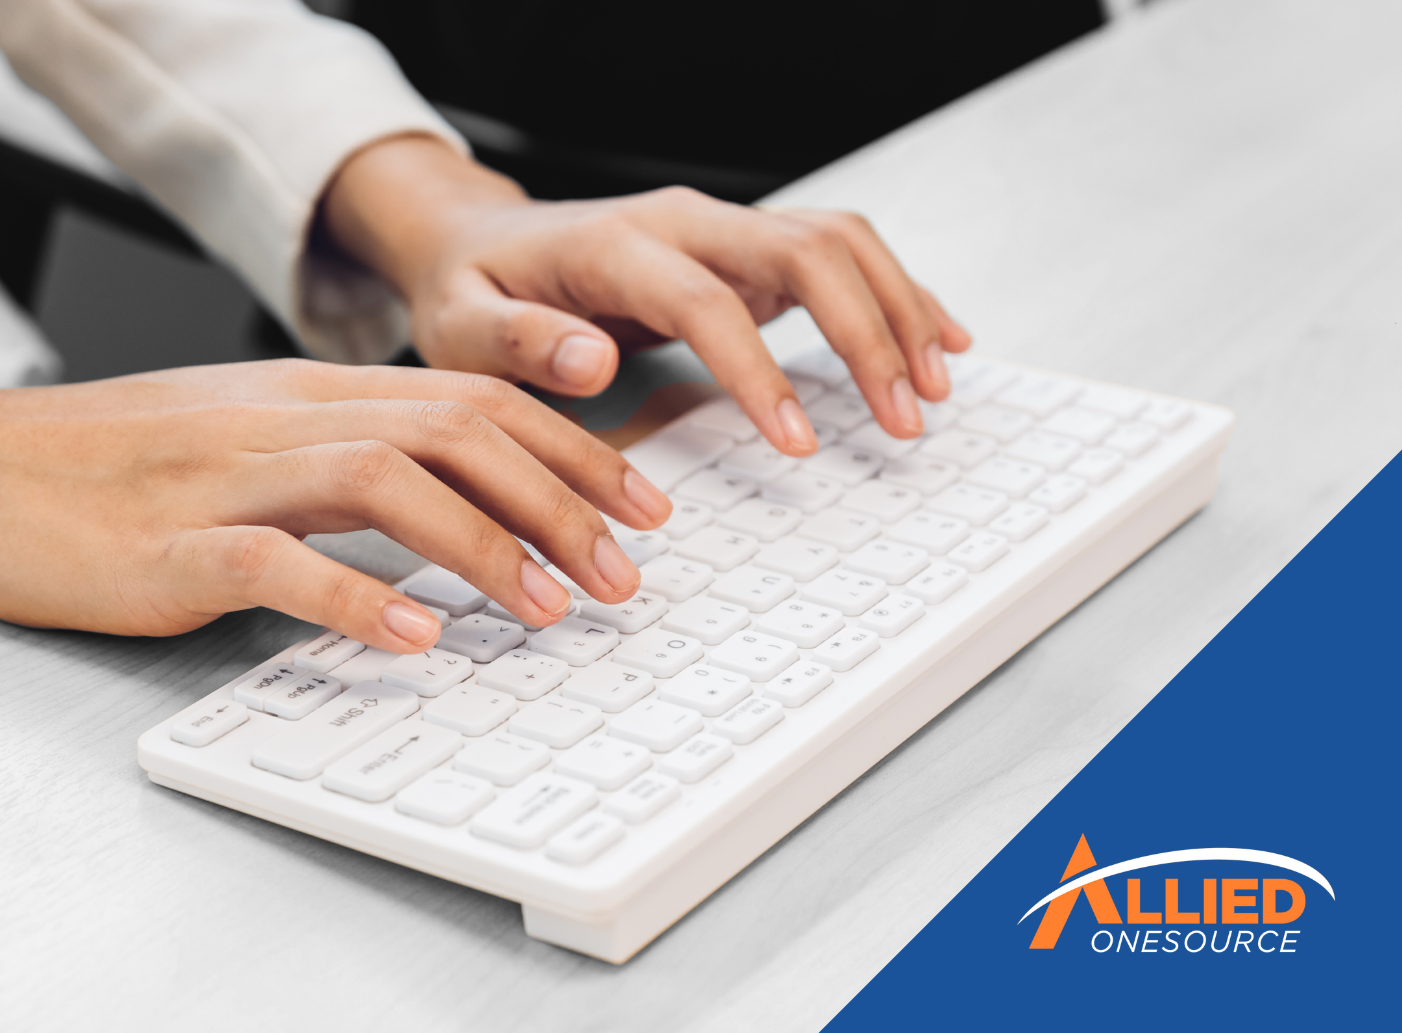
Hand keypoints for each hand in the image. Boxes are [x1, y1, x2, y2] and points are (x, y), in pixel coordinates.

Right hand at [0, 352, 672, 652]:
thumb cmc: (101, 465)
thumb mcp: (236, 436)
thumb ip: (335, 457)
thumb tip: (446, 504)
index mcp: (304, 392)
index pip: (469, 399)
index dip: (570, 451)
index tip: (637, 508)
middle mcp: (279, 419)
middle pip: (454, 432)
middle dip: (561, 500)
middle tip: (626, 574)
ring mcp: (224, 478)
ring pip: (386, 482)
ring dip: (486, 546)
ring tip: (552, 608)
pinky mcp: (168, 548)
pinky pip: (279, 565)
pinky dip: (356, 599)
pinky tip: (414, 638)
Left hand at [322, 135, 972, 454]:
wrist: (480, 241)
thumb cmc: (471, 291)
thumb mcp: (462, 325)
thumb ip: (520, 343)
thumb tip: (592, 362)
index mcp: (618, 244)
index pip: (709, 300)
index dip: (761, 370)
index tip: (798, 442)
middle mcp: (684, 221)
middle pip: (805, 250)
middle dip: (867, 332)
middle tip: (904, 417)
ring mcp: (722, 231)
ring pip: (838, 243)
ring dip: (898, 309)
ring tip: (934, 389)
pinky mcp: (745, 251)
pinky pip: (838, 257)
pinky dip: (895, 293)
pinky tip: (939, 339)